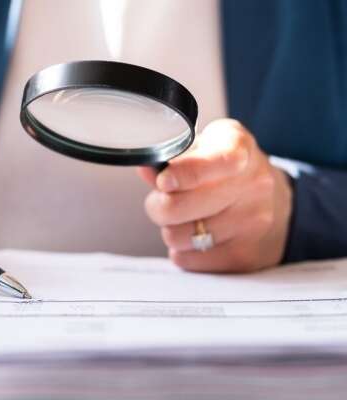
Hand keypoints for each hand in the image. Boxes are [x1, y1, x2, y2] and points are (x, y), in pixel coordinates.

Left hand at [139, 119, 292, 272]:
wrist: (274, 202)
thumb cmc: (226, 172)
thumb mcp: (205, 148)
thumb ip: (173, 158)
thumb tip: (147, 169)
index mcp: (238, 148)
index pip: (216, 162)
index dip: (184, 174)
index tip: (163, 181)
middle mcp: (253, 184)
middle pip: (179, 207)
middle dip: (159, 205)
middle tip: (163, 201)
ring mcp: (253, 224)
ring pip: (177, 237)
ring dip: (171, 229)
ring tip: (187, 219)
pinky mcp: (245, 257)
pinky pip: (187, 260)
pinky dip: (183, 251)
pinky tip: (198, 237)